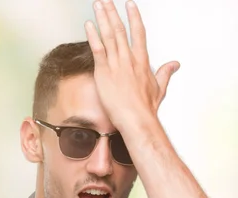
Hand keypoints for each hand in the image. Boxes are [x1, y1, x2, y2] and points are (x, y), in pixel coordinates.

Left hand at [85, 0, 179, 129]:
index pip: (138, 32)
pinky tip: (89, 24)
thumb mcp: (160, 87)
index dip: (134, 17)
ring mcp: (116, 64)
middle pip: (120, 29)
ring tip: (98, 4)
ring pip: (109, 35)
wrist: (136, 118)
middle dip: (112, 12)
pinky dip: (93, 36)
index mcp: (141, 61)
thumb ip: (165, 72)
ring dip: (102, 18)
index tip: (130, 5)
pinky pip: (97, 49)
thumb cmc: (146, 107)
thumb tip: (174, 64)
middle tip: (106, 0)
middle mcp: (129, 59)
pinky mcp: (104, 72)